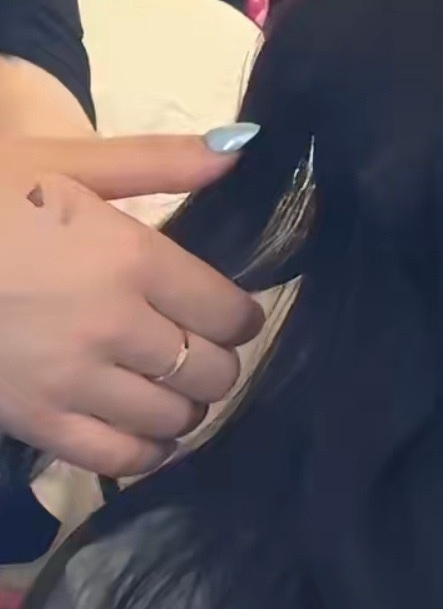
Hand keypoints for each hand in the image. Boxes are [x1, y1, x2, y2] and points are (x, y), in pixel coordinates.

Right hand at [0, 133, 262, 476]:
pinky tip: (142, 433)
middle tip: (197, 350)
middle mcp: (111, 325)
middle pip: (210, 370)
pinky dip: (145, 453)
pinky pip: (119, 460)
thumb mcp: (61, 160)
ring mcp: (73, 380)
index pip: (227, 312)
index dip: (239, 317)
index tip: (229, 315)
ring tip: (167, 388)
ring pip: (174, 418)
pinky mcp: (36, 421)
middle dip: (215, 362)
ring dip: (184, 406)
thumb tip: (239, 148)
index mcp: (126, 256)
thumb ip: (156, 160)